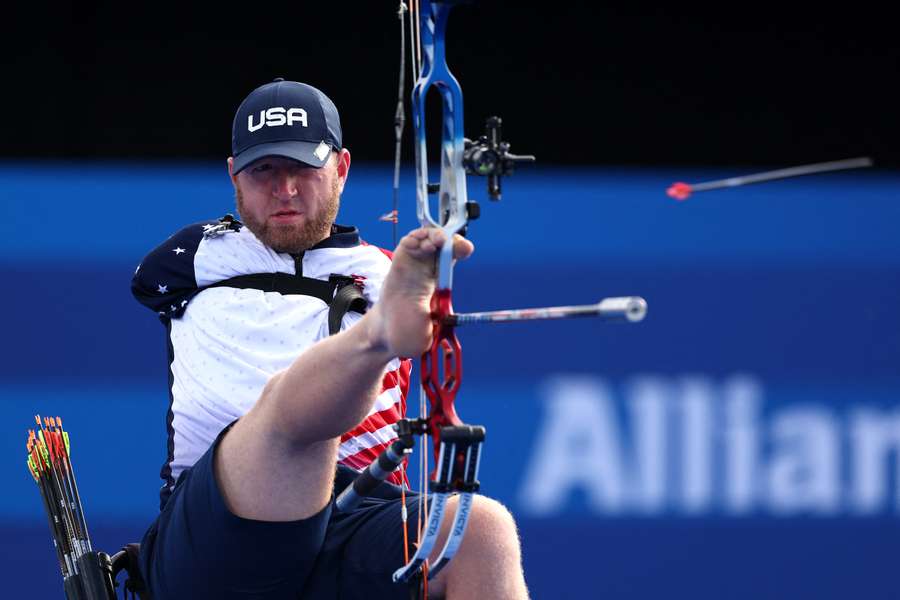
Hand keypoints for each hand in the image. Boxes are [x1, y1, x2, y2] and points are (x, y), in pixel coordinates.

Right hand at [372, 228, 473, 357]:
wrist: (384, 334)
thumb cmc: (408, 333)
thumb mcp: (428, 334)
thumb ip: (436, 328)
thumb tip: (446, 329)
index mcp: (440, 284)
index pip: (453, 259)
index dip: (460, 250)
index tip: (465, 249)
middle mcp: (428, 271)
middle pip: (443, 245)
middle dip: (449, 238)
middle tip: (446, 242)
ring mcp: (413, 265)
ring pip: (426, 240)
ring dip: (431, 235)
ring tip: (432, 242)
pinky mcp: (397, 263)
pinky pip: (407, 243)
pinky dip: (413, 238)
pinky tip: (414, 242)